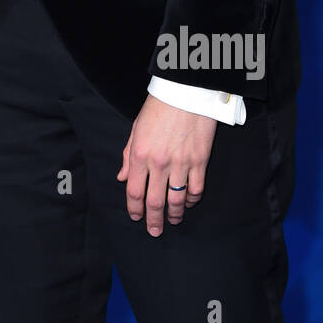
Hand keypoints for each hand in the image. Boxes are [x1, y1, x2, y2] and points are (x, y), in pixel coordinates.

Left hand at [117, 93, 216, 236]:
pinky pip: (195, 189)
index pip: (134, 191)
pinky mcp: (199, 161)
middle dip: (153, 220)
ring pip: (176, 200)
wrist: (185, 92)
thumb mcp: (136, 129)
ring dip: (174, 214)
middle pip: (154, 201)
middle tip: (154, 231)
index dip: (134, 208)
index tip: (136, 217)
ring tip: (173, 221)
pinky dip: (192, 200)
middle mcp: (159, 163)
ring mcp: (181, 163)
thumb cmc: (158, 108)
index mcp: (140, 154)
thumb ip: (128, 156)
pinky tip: (188, 203)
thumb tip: (123, 178)